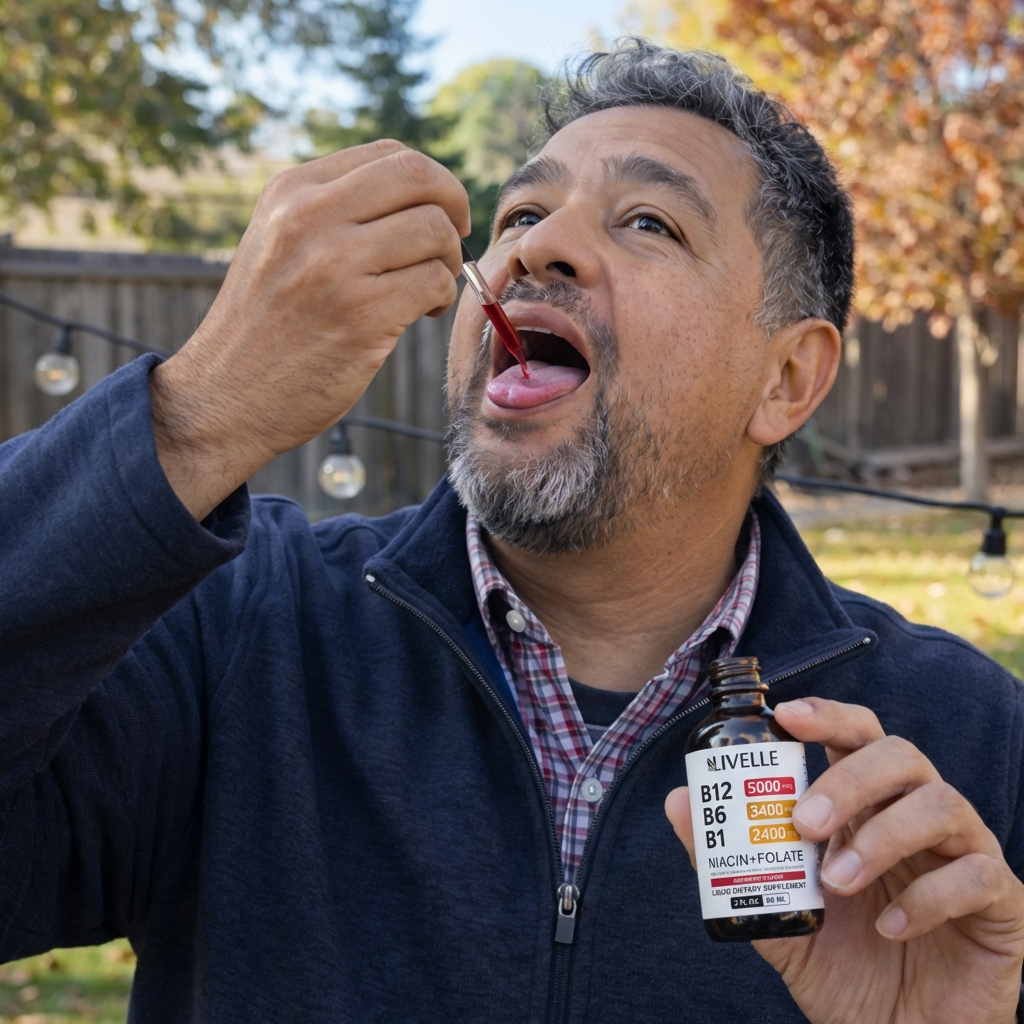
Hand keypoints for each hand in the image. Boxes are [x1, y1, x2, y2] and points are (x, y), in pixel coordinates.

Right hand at [150, 140, 469, 518]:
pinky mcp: (361, 315)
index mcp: (290, 191)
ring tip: (427, 290)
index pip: (389, 154)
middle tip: (452, 243)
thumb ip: (333, 210)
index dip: (432, 183)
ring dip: (449, 262)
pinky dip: (441, 297)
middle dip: (454, 208)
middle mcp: (308, 217)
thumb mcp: (278, 243)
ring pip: (435, 231)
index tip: (438, 215)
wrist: (224, 396)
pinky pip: (435, 282)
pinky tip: (420, 314)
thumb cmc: (265, 326)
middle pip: (420, 177)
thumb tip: (420, 194)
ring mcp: (334, 265)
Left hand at [665, 698, 1023, 1023]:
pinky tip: (890, 928)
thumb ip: (731, 861)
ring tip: (838, 883)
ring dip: (882, 837)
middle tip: (803, 822)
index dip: (828, 715)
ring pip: (942, 803)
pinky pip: (981, 873)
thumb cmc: (842, 967)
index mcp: (868, 806)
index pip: (857, 736)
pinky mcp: (1001, 904)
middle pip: (900, 755)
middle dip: (847, 779)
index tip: (786, 714)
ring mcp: (964, 853)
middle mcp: (917, 816)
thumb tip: (677, 801)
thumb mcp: (777, 912)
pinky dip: (931, 895)